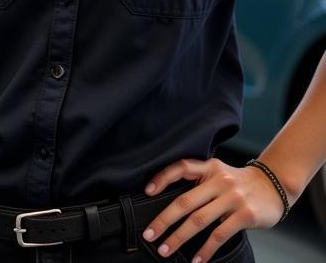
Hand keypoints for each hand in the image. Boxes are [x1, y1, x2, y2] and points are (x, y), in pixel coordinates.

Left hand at [142, 158, 287, 262]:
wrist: (274, 187)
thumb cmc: (240, 183)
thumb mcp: (219, 173)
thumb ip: (200, 182)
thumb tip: (172, 203)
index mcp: (209, 167)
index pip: (180, 168)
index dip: (162, 178)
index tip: (147, 192)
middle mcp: (219, 180)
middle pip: (184, 201)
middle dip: (164, 220)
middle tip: (150, 234)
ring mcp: (232, 198)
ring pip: (199, 220)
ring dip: (179, 237)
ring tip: (166, 249)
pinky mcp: (245, 215)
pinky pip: (220, 234)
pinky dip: (206, 249)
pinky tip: (197, 259)